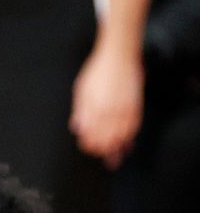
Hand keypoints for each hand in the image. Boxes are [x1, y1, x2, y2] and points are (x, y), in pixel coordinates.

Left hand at [70, 46, 143, 168]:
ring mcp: (122, 109)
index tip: (88, 148)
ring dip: (117, 147)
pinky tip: (127, 142)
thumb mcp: (81, 91)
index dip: (88, 145)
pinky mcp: (135, 105)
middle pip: (104, 140)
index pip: (89, 136)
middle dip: (102, 150)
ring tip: (114, 155)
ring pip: (120, 136)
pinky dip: (130, 137)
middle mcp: (106, 112)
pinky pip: (133, 127)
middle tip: (101, 156)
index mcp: (91, 109)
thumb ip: (80, 111)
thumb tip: (77, 128)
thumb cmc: (97, 72)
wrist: (117, 57)